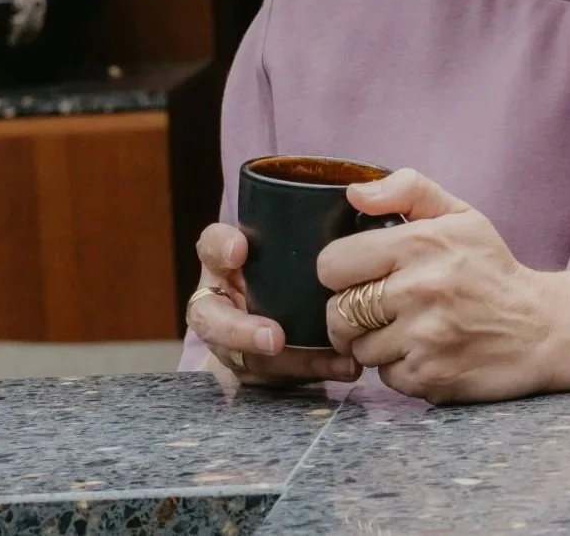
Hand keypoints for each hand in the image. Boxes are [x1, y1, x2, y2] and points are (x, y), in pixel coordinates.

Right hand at [185, 222, 360, 387]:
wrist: (342, 304)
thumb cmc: (341, 255)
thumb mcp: (345, 229)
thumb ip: (360, 205)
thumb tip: (361, 193)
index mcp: (237, 257)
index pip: (212, 245)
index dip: (219, 247)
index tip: (240, 249)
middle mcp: (228, 295)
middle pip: (207, 316)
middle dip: (236, 330)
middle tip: (275, 338)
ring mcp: (236, 334)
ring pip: (241, 355)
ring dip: (285, 360)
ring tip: (331, 361)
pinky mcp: (256, 365)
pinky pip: (273, 376)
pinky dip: (311, 371)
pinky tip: (345, 367)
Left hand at [318, 169, 559, 403]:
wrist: (542, 329)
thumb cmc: (494, 270)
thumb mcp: (462, 216)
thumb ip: (409, 191)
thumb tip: (354, 194)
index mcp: (422, 243)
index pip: (332, 264)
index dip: (343, 271)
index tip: (365, 275)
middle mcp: (419, 290)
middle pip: (337, 313)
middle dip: (354, 313)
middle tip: (386, 308)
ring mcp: (423, 337)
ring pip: (358, 349)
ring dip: (377, 343)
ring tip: (412, 330)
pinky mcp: (428, 376)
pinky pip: (385, 376)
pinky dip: (401, 368)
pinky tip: (428, 352)